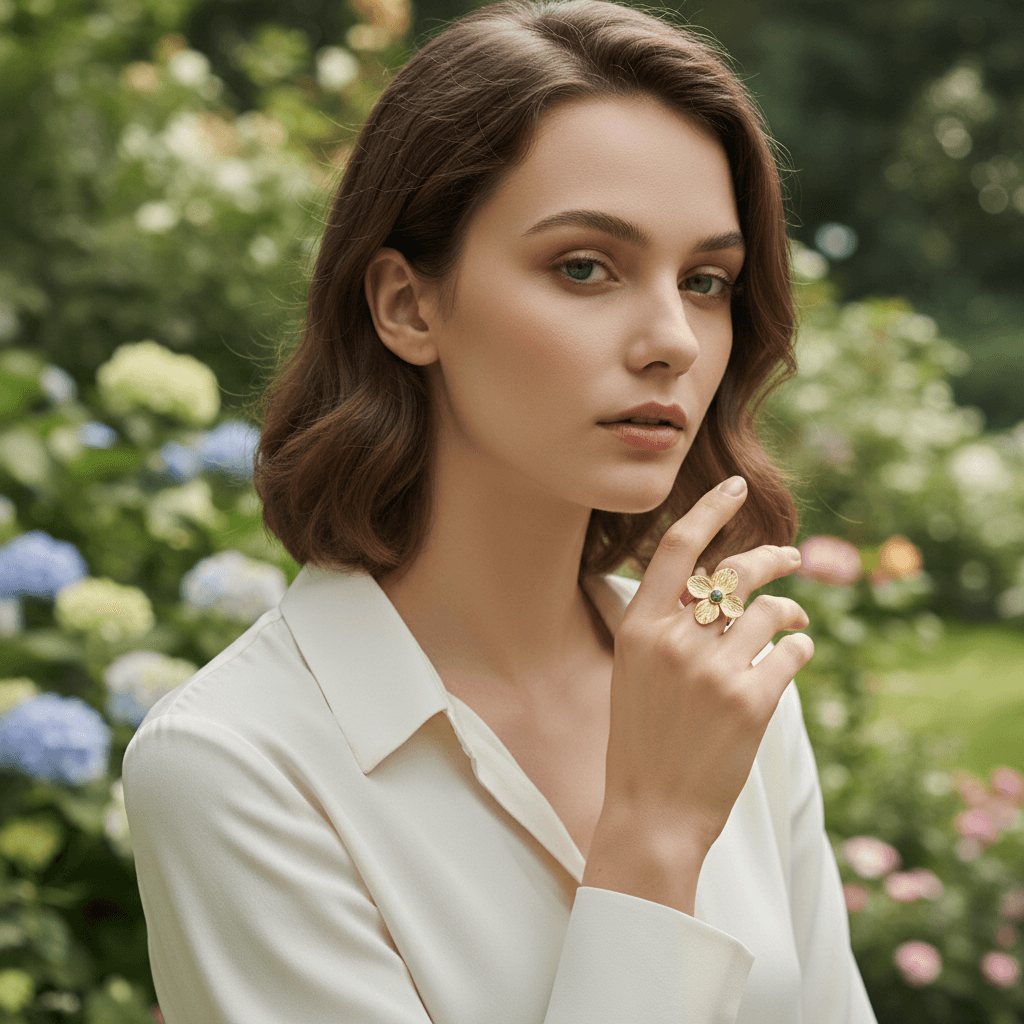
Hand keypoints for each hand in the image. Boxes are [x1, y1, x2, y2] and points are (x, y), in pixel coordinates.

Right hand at [596, 475, 813, 862]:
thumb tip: (709, 586)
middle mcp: (675, 642)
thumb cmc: (640, 739)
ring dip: (792, 608)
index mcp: (639, 629)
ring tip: (795, 619)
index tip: (734, 486)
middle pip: (736, 572)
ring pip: (771, 611)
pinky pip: (793, 651)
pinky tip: (794, 654)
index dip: (710, 509)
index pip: (676, 548)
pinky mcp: (752, 703)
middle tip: (791, 556)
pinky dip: (800, 647)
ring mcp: (714, 671)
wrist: (652, 811)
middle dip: (771, 557)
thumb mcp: (631, 671)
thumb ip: (662, 626)